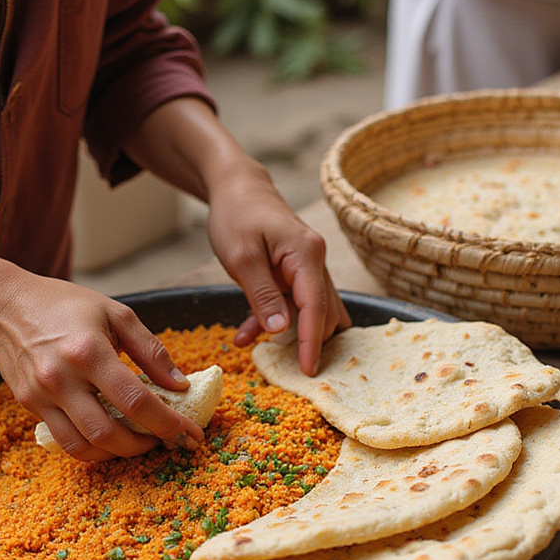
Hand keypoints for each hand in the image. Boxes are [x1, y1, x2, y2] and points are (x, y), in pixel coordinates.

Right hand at [0, 274, 204, 460]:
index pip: (136, 401)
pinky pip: (64, 440)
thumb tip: (180, 385)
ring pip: (84, 447)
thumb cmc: (65, 304)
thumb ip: (151, 350)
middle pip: (109, 434)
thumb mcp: (116, 313)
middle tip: (166, 441)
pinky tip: (110, 438)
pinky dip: (92, 448)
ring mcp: (41, 396)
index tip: (190, 435)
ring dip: (118, 454)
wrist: (4, 305)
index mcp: (88, 351)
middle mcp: (62, 378)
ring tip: (139, 442)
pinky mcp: (29, 405)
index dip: (168, 424)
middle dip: (145, 446)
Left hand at [120, 96, 350, 375]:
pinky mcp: (295, 271)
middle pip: (324, 313)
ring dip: (293, 334)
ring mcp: (307, 266)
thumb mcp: (241, 257)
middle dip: (310, 343)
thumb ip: (262, 294)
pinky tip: (247, 335)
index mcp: (306, 255)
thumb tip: (282, 330)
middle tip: (289, 372)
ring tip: (270, 357)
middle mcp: (315, 261)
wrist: (236, 187)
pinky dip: (274, 320)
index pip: (316, 307)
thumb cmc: (236, 215)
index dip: (312, 343)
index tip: (309, 372)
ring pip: (312, 310)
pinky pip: (293, 303)